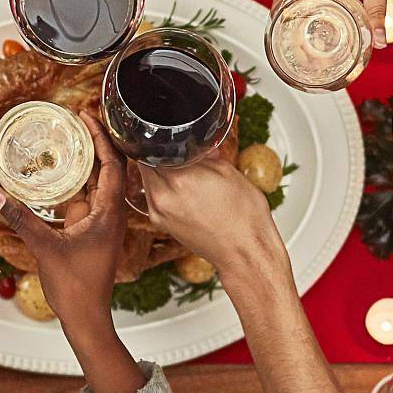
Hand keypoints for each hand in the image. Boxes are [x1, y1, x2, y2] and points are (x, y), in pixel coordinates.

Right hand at [0, 114, 129, 318]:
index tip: (86, 116)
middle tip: (74, 120)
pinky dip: (76, 185)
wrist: (86, 318)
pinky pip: (86, 200)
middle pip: (108, 168)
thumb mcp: (44, 246)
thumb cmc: (75, 287)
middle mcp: (111, 215)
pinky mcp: (92, 233)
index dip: (101, 137)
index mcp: (109, 214)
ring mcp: (102, 224)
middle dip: (94, 143)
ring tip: (66, 139)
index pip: (112, 164)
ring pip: (96, 184)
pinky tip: (58, 176)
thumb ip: (20, 217)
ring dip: (85, 162)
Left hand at [139, 154, 281, 274]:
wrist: (245, 252)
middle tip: (180, 154)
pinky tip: (185, 191)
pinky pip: (154, 198)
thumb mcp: (228, 172)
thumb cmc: (244, 217)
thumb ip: (204, 155)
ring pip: (148, 182)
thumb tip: (195, 146)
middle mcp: (163, 196)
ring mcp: (159, 213)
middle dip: (161, 156)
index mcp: (178, 178)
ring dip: (161, 174)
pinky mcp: (161, 225)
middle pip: (147, 164)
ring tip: (186, 174)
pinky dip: (164, 190)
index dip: (164, 141)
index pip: (155, 149)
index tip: (173, 139)